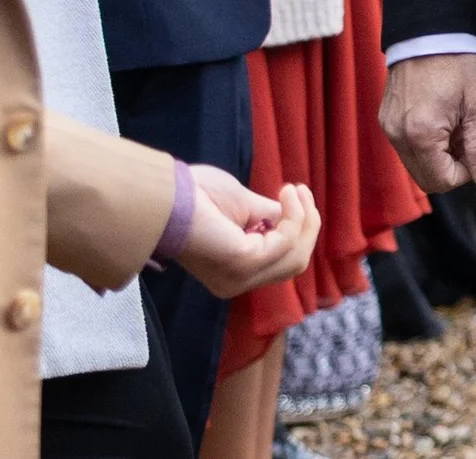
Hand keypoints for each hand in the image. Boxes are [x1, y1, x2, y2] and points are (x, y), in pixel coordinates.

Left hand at [176, 166, 319, 297]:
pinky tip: (286, 194)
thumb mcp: (246, 208)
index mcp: (235, 273)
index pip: (284, 264)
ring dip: (304, 220)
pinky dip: (293, 216)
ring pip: (297, 257)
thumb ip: (271, 219)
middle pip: (296, 264)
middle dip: (307, 226)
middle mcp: (237, 283)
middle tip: (299, 191)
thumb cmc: (197, 196)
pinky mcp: (243, 264)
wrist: (168, 194)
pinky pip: (286, 243)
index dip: (299, 230)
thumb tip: (294, 216)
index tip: (296, 194)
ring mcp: (240, 278)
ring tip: (293, 191)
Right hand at [379, 52, 475, 191]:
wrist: (430, 32)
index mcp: (421, 134)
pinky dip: (425, 142)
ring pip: (416, 163)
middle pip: (426, 178)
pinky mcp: (385, 118)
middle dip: (451, 165)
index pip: (441, 181)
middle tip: (467, 136)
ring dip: (439, 154)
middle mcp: (397, 135)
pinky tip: (440, 117)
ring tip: (454, 123)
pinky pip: (406, 146)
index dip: (465, 172)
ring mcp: (388, 127)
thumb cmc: (457, 63)